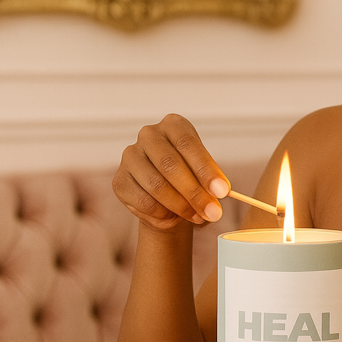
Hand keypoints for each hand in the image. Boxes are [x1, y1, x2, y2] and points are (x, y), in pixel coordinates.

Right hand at [113, 114, 230, 230]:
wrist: (166, 196)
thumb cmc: (190, 177)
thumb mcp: (204, 175)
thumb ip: (211, 182)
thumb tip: (219, 193)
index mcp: (174, 125)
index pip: (188, 144)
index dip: (206, 170)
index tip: (222, 192)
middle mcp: (149, 135)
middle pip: (170, 164)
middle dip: (195, 192)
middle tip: (213, 212)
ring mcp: (130, 156)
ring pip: (156, 185)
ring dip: (181, 206)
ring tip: (197, 217)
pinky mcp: (119, 180)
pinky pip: (143, 201)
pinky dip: (162, 213)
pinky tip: (174, 216)